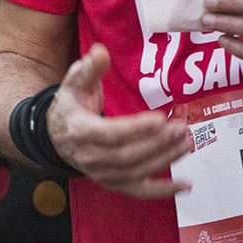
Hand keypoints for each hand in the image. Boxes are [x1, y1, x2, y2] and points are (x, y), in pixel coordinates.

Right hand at [46, 44, 192, 198]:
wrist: (55, 136)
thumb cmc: (71, 106)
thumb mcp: (74, 83)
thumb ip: (89, 68)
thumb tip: (100, 51)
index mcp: (79, 131)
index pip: (111, 134)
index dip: (137, 129)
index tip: (161, 118)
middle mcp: (89, 157)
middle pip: (128, 155)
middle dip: (158, 143)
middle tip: (182, 128)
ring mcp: (101, 173)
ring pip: (137, 171)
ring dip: (165, 159)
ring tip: (187, 142)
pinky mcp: (112, 183)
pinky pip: (138, 191)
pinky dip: (162, 190)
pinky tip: (185, 184)